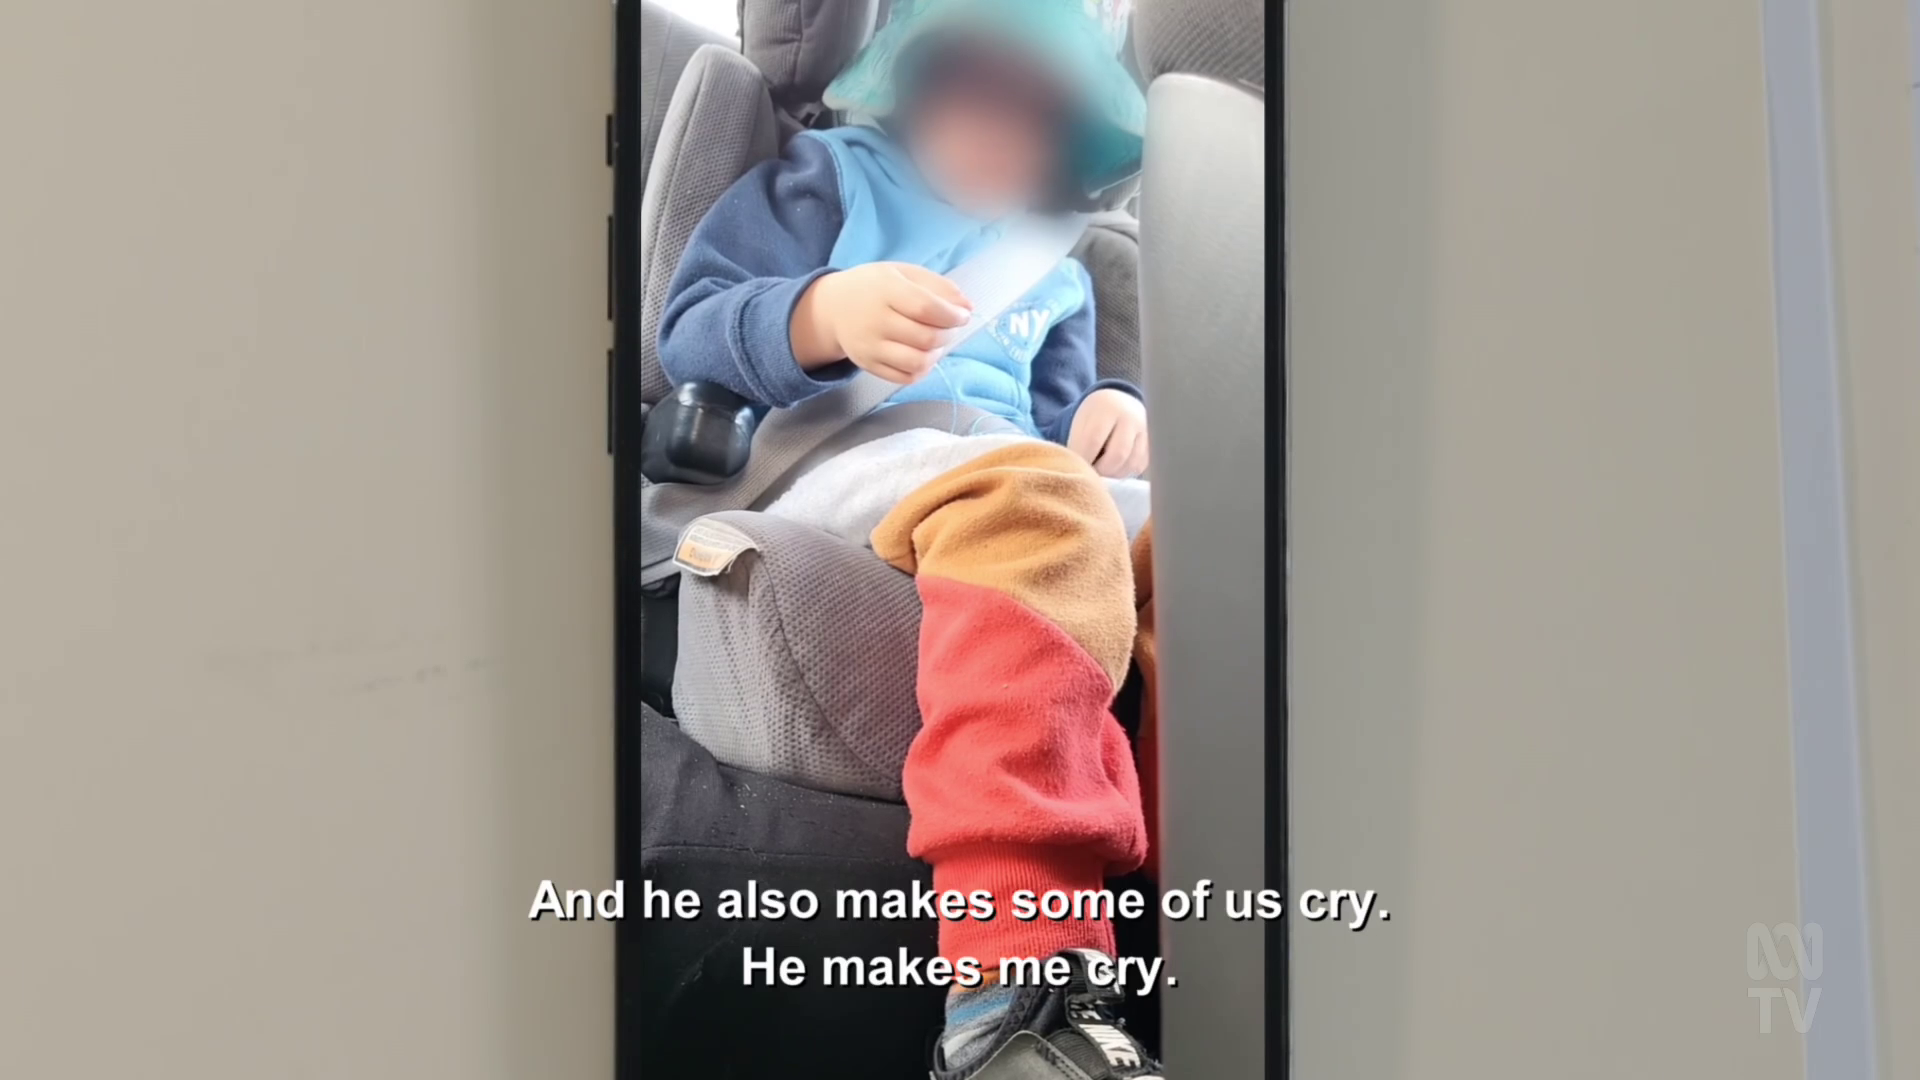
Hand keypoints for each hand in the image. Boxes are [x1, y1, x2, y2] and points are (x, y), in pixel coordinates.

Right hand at [790, 262, 972, 383]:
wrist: (833, 307)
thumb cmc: (875, 287)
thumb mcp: (904, 273)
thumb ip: (938, 286)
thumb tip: (968, 307)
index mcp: (885, 290)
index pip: (926, 308)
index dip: (952, 315)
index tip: (963, 315)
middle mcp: (874, 321)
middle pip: (926, 337)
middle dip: (949, 334)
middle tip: (950, 326)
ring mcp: (870, 347)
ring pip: (917, 362)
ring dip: (937, 353)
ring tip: (935, 341)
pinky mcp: (868, 366)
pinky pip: (905, 377)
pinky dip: (922, 368)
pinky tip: (921, 353)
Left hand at [1067, 388, 1148, 477]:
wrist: (1119, 404)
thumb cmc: (1094, 418)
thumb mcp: (1081, 422)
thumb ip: (1077, 443)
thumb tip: (1077, 471)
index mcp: (1108, 408)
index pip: (1093, 440)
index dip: (1082, 458)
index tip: (1076, 465)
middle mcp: (1132, 418)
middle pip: (1117, 455)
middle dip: (1099, 469)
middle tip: (1090, 470)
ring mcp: (1146, 432)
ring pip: (1129, 464)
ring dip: (1112, 473)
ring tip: (1100, 467)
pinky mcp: (1152, 446)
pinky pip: (1138, 467)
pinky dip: (1123, 471)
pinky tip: (1113, 465)